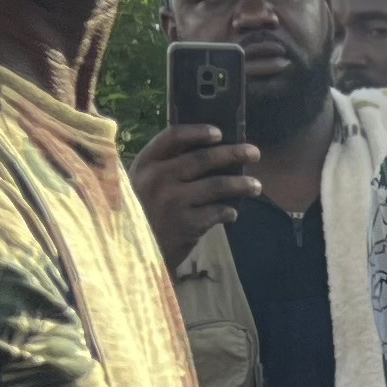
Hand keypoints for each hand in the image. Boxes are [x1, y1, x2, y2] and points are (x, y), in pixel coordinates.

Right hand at [136, 121, 264, 268]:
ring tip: (256, 186)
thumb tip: (208, 153)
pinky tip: (232, 213)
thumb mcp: (141, 185)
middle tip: (255, 153)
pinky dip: (228, 212)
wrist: (130, 254)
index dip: (198, 132)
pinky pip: (217, 212)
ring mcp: (173, 202)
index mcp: (146, 163)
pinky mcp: (186, 225)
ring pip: (217, 185)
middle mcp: (158, 178)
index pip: (173, 137)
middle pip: (203, 159)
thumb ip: (165, 167)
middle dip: (233, 154)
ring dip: (241, 184)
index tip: (219, 133)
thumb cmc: (141, 214)